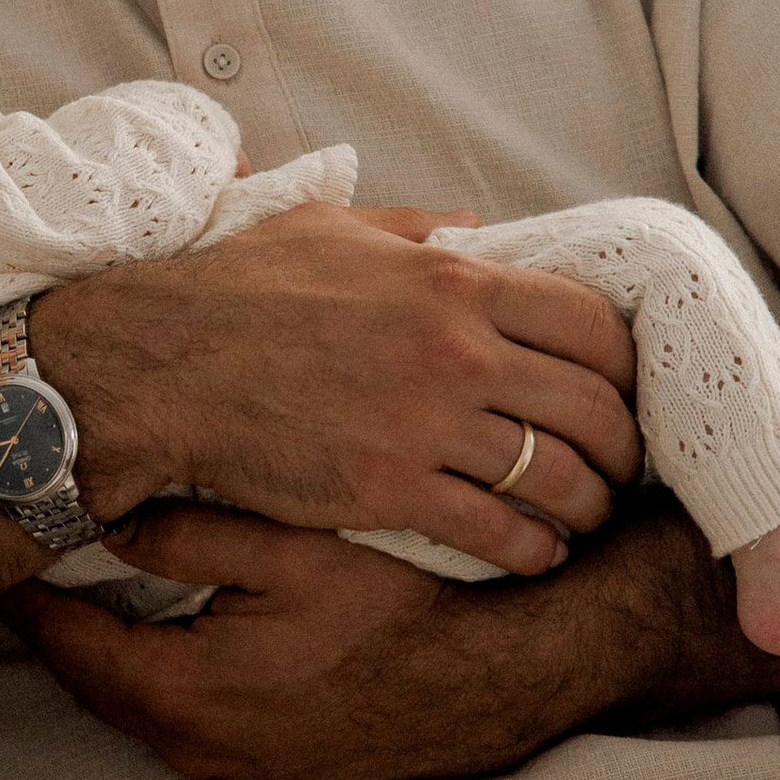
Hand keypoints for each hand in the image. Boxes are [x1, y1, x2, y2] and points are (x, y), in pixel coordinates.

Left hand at [0, 497, 779, 779]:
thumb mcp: (294, 550)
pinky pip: (173, 709)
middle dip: (51, 611)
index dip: (25, 581)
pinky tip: (150, 614)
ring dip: (101, 637)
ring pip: (128, 693)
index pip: (63, 639)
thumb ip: (192, 534)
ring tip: (70, 569)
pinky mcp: (258, 764)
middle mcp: (191, 743)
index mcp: (183, 692)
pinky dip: (150, 663)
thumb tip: (103, 514)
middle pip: (85, 672)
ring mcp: (226, 764)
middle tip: (19, 540)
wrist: (503, 683)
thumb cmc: (407, 609)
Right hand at [25, 202, 640, 578]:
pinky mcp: (391, 489)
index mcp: (452, 281)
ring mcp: (427, 423)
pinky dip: (532, 549)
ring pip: (558, 476)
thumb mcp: (329, 228)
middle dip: (621, 447)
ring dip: (585, 505)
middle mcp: (456, 350)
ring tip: (583, 519)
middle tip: (620, 470)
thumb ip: (414, 226)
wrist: (157, 365)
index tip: (620, 392)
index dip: (622, 367)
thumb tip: (476, 225)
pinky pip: (499, 530)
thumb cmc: (233, 292)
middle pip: (592, 407)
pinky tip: (534, 554)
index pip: (589, 323)